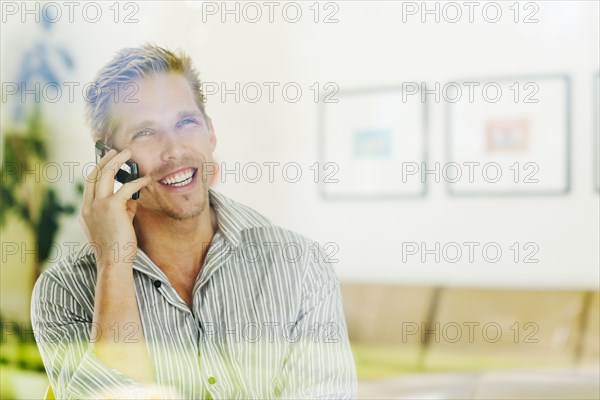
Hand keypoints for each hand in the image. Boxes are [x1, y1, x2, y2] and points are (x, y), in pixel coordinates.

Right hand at [80, 148, 151, 267]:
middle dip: (105, 159)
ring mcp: (98, 206)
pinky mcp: (112, 207)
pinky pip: (126, 187)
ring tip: (128, 154)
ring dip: (118, 161)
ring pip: (106, 174)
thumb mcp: (116, 225)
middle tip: (116, 151)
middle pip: (94, 174)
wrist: (114, 263)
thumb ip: (123, 209)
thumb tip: (133, 195)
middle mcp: (88, 206)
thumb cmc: (117, 248)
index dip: (98, 170)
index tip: (107, 161)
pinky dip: (138, 182)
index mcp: (86, 211)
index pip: (89, 184)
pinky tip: (147, 179)